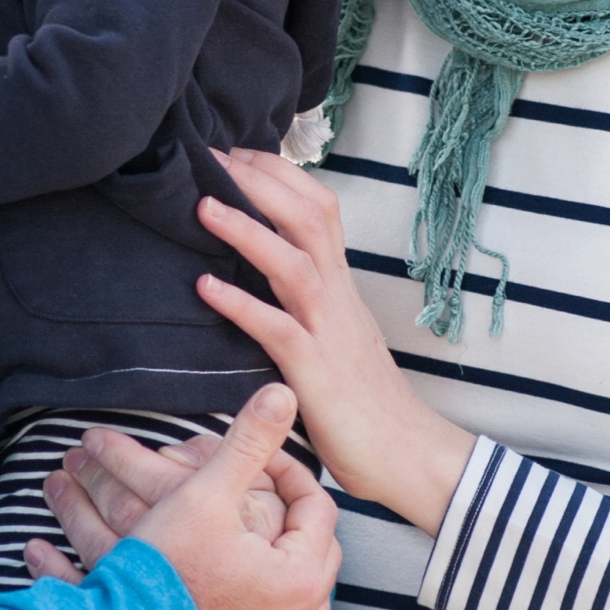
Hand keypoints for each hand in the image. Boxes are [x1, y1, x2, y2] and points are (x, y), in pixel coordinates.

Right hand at [33, 386, 337, 609]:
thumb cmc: (165, 576)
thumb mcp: (205, 496)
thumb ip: (247, 443)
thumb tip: (281, 393)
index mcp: (303, 576)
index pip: (316, 504)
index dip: (286, 470)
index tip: (256, 457)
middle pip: (306, 545)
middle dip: (278, 511)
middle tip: (248, 488)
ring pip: (286, 583)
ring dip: (266, 552)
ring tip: (233, 526)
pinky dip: (250, 590)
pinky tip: (221, 573)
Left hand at [192, 151, 474, 536]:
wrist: (408, 456)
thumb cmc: (365, 404)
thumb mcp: (336, 339)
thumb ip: (306, 306)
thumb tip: (264, 282)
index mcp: (342, 287)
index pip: (319, 209)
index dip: (279, 176)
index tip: (236, 154)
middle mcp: (339, 297)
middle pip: (309, 217)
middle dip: (260, 180)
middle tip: (210, 156)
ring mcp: (329, 332)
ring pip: (293, 262)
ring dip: (246, 229)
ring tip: (202, 205)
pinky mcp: (316, 373)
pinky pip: (277, 328)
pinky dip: (241, 303)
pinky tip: (204, 287)